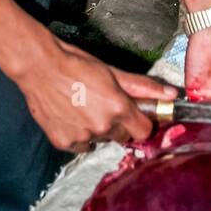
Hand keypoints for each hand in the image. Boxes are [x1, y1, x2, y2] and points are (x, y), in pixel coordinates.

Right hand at [19, 36, 177, 152]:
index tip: (132, 116)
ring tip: (82, 109)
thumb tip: (171, 94)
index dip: (139, 123)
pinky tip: (70, 117)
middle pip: (122, 137)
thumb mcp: (112, 72)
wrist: (40, 67)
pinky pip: (79, 146)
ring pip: (100, 141)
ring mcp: (82, 137)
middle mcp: (103, 126)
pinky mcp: (64, 143)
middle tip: (103, 107)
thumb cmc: (76, 64)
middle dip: (117, 125)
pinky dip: (77, 135)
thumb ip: (142, 86)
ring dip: (96, 130)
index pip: (143, 131)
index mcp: (119, 108)